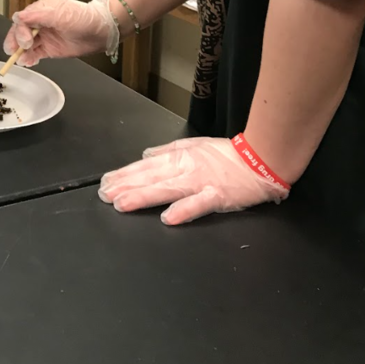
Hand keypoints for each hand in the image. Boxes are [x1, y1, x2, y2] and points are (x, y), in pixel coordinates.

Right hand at [3, 0, 118, 66]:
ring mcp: (44, 36)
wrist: (101, 31)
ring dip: (20, 52)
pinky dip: (29, 59)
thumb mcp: (61, 14)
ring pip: (25, 45)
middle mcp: (39, 23)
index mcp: (40, 11)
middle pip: (19, 32)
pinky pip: (34, 54)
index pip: (21, 20)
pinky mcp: (49, 49)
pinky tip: (28, 62)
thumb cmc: (84, 17)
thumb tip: (19, 16)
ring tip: (22, 60)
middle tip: (15, 51)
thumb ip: (39, 16)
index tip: (25, 41)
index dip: (19, 31)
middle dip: (15, 42)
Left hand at [98, 136, 289, 225]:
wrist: (261, 159)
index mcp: (179, 157)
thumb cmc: (228, 154)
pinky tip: (166, 218)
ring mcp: (200, 182)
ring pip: (166, 189)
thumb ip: (168, 150)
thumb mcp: (194, 144)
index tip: (105, 183)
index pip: (146, 166)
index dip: (125, 174)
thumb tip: (146, 155)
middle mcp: (185, 168)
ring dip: (142, 196)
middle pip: (150, 177)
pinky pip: (198, 204)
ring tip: (122, 204)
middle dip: (125, 186)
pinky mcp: (218, 196)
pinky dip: (182, 210)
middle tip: (104, 195)